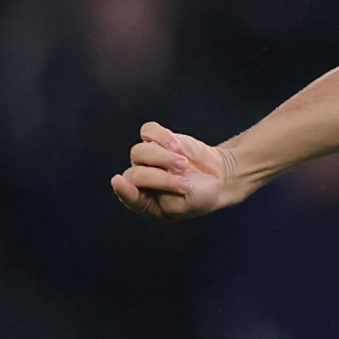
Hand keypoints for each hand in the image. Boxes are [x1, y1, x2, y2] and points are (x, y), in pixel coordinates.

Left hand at [110, 122, 244, 220]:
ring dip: (163, 158)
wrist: (220, 178)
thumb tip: (124, 179)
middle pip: (136, 172)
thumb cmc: (199, 197)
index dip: (123, 188)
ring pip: (140, 151)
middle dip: (162, 178)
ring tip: (183, 164)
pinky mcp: (160, 139)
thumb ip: (152, 199)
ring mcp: (149, 157)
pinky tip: (176, 145)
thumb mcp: (178, 207)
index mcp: (144, 199)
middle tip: (186, 184)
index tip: (119, 181)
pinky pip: (149, 131)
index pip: (126, 192)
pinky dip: (162, 136)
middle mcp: (142, 177)